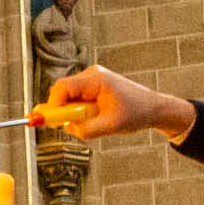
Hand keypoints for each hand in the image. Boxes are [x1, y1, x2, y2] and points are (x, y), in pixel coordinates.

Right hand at [44, 65, 193, 139]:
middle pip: (63, 90)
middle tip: (66, 126)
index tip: (50, 121)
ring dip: (74, 112)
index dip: (53, 104)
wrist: (153, 108)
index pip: (64, 87)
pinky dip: (80, 111)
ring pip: (69, 96)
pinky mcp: (93, 87)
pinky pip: (77, 99)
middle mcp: (92, 75)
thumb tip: (67, 129)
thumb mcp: (111, 126)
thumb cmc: (137, 113)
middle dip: (62, 110)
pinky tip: (95, 117)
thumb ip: (86, 129)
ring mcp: (92, 80)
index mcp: (97, 79)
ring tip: (93, 121)